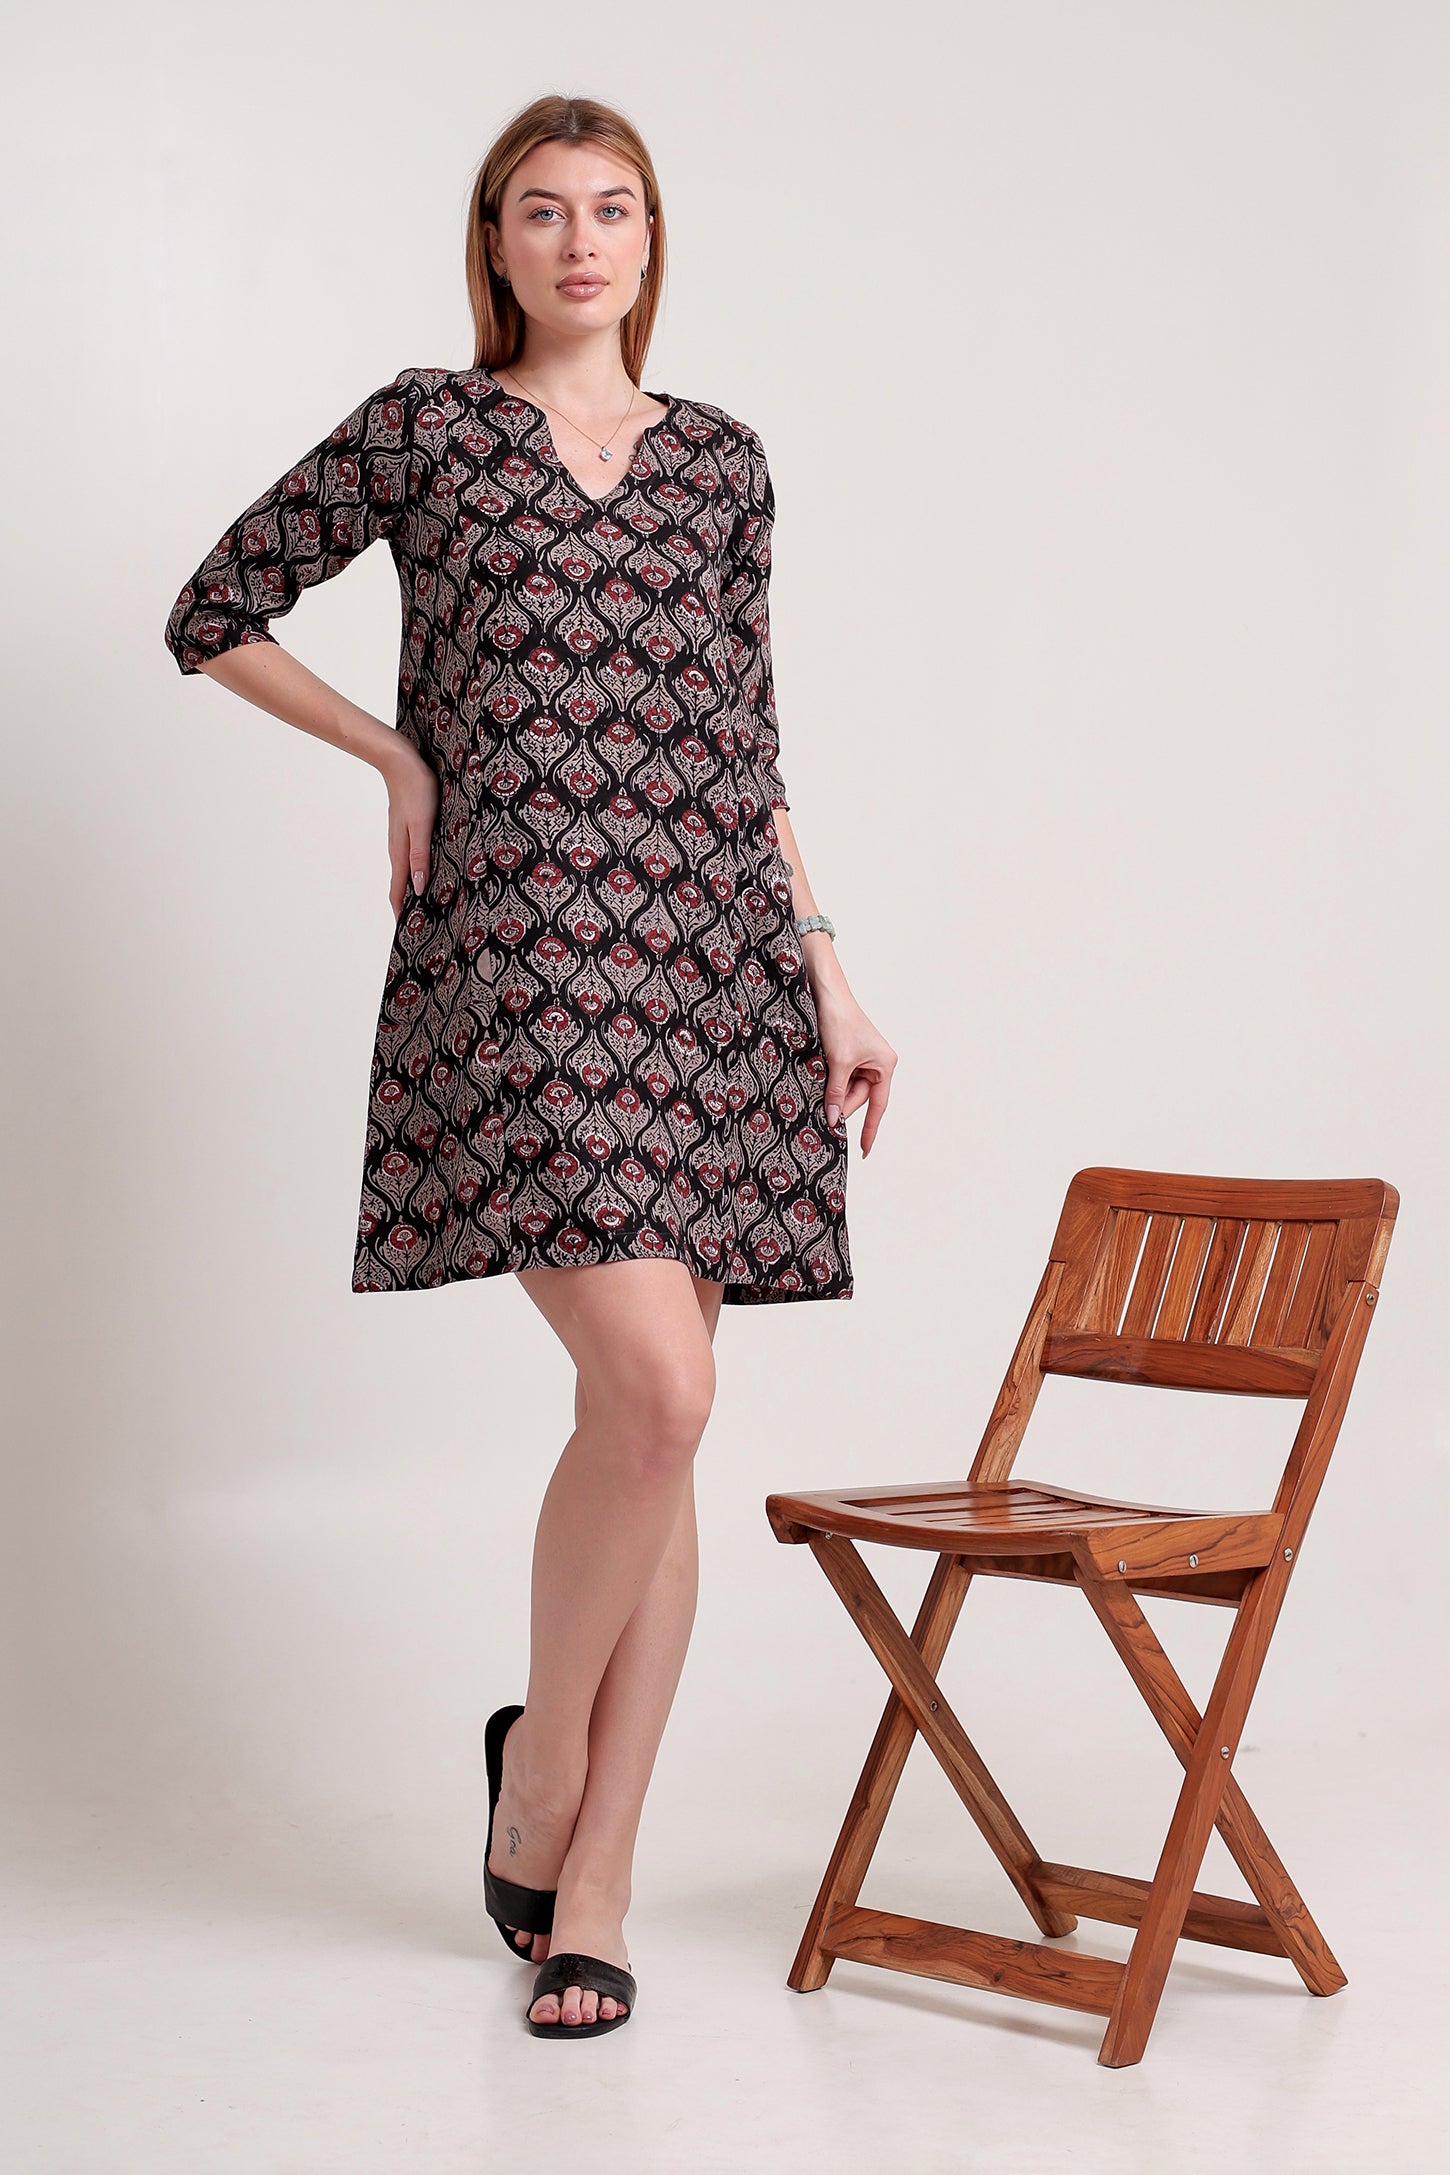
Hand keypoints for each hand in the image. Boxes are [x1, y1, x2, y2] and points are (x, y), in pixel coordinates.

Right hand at [382, 741, 439, 918]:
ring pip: (407, 872)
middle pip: (401, 886)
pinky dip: (417, 871)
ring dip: (413, 890)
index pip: (399, 892)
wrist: (401, 761)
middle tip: (420, 928)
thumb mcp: (422, 824)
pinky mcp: (407, 829)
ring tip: (425, 906)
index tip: (408, 936)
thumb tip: (419, 888)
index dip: (403, 913)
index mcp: (401, 852)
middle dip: (408, 907)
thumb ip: (420, 856)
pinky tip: (427, 872)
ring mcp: (402, 839)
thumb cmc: (416, 790)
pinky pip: (411, 857)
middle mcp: (399, 849)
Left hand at [815, 983, 896, 1156]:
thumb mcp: (837, 1062)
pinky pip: (839, 1076)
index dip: (870, 1130)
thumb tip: (832, 1119)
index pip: (877, 1106)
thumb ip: (835, 1092)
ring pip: (846, 1088)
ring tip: (815, 1091)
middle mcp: (878, 1063)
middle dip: (839, 1105)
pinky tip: (816, 1083)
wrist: (825, 992)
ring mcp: (863, 1058)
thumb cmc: (839, 1021)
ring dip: (831, 1092)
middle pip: (858, 1098)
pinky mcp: (848, 1053)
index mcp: (885, 1066)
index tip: (864, 1150)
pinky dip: (828, 1082)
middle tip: (821, 1117)